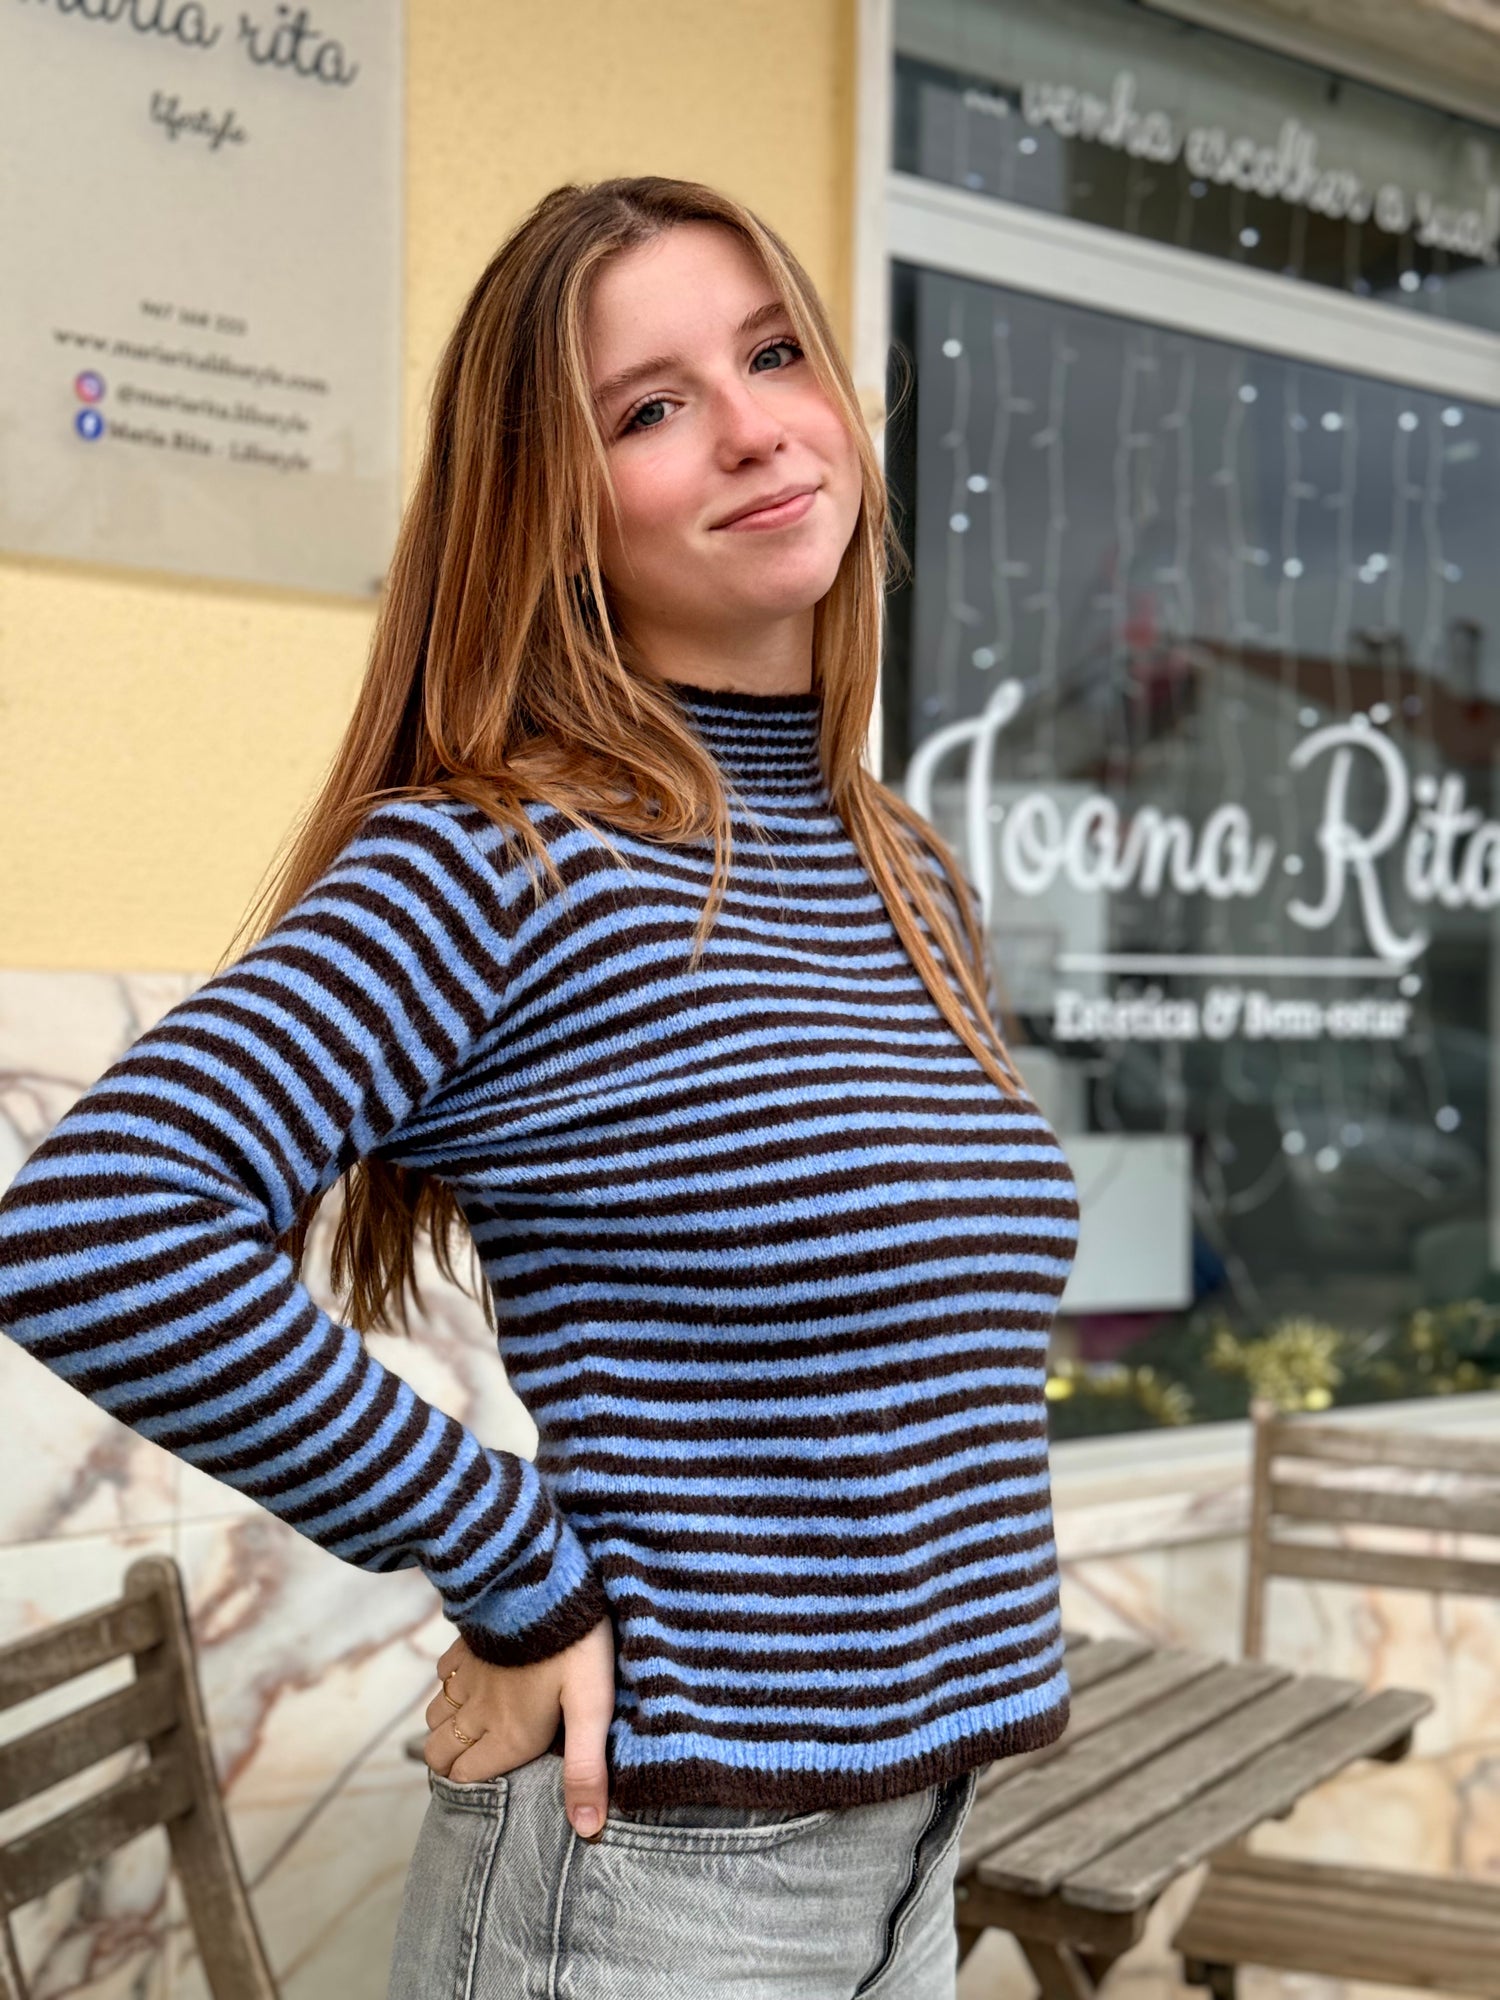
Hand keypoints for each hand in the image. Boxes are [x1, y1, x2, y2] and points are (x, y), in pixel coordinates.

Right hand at [423, 1616, 615, 1838]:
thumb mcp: (592, 1711)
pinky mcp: (464, 1645)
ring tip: (473, 1727)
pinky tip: (475, 1680)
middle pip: (437, 1752)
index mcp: (507, 1737)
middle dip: (447, 1763)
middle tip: (472, 1761)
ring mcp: (466, 1677)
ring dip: (447, 1726)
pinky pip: (442, 1675)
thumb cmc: (575, 1649)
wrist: (546, 1584)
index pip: (463, 1779)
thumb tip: (589, 1830)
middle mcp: (477, 1713)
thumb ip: (586, 1769)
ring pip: (435, 1715)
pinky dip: (450, 1685)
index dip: (467, 1788)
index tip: (485, 1788)